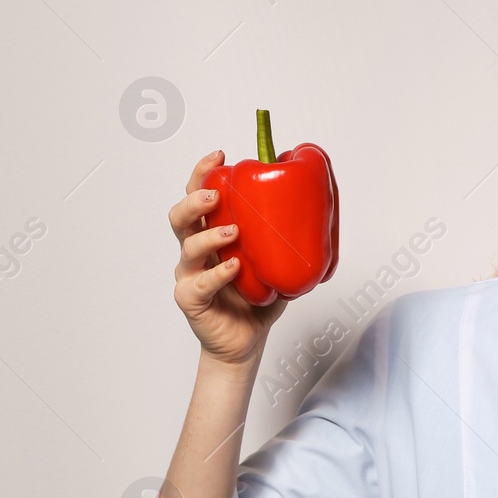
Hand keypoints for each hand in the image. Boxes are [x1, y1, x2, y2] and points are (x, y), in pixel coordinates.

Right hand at [170, 149, 287, 364]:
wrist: (245, 342)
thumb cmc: (258, 299)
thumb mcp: (275, 260)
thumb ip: (285, 234)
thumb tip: (316, 200)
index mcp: (211, 233)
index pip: (198, 195)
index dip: (204, 172)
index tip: (220, 156)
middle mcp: (195, 250)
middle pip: (181, 216)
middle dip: (195, 199)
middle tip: (216, 195)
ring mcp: (190, 274)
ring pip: (187, 246)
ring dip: (209, 234)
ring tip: (233, 232)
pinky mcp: (191, 299)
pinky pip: (200, 283)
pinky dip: (217, 273)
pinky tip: (234, 266)